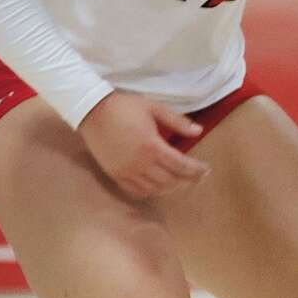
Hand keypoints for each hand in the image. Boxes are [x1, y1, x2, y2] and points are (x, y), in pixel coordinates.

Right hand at [78, 91, 208, 199]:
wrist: (91, 111)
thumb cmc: (124, 106)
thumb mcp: (154, 108)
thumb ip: (177, 122)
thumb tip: (199, 131)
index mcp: (152, 146)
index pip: (181, 165)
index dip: (196, 170)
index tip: (206, 170)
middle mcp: (140, 163)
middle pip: (171, 181)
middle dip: (188, 181)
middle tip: (197, 177)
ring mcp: (127, 171)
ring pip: (155, 189)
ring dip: (171, 188)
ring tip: (181, 182)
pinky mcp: (115, 174)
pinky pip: (137, 191)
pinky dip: (151, 191)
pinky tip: (159, 186)